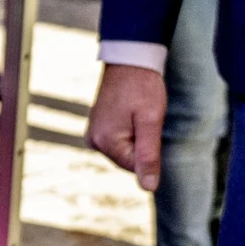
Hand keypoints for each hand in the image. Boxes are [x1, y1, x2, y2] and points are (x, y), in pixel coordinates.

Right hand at [91, 62, 167, 189]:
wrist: (129, 57)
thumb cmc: (142, 86)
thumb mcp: (151, 121)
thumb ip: (148, 156)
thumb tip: (149, 188)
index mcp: (105, 142)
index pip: (136, 167)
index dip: (151, 149)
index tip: (150, 123)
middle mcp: (94, 140)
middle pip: (129, 160)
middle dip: (142, 142)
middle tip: (145, 115)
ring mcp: (93, 132)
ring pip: (125, 150)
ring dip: (136, 136)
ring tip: (137, 111)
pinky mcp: (97, 125)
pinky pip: (118, 139)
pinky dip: (129, 131)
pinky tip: (131, 113)